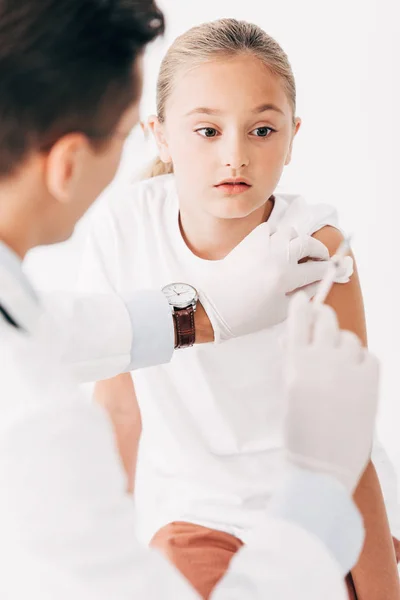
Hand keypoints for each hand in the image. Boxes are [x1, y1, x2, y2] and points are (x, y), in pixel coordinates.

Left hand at [200, 225, 347, 341]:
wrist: (216, 306)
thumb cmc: (249, 315)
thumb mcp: (281, 310)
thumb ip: (304, 293)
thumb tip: (321, 280)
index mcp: (286, 277)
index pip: (318, 268)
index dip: (330, 270)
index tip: (334, 270)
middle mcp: (276, 257)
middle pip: (309, 243)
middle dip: (320, 250)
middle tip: (320, 258)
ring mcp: (262, 246)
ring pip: (290, 232)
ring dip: (297, 241)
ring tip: (296, 253)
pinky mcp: (249, 242)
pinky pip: (270, 229)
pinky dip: (277, 235)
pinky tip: (276, 248)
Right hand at [283, 292, 379, 492]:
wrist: (322, 467)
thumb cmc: (299, 433)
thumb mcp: (288, 392)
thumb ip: (293, 362)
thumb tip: (296, 338)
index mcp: (296, 363)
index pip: (299, 319)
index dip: (302, 306)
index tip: (303, 301)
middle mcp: (322, 360)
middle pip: (326, 320)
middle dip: (323, 316)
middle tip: (322, 320)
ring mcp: (348, 370)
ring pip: (349, 338)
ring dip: (343, 344)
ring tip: (338, 363)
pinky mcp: (370, 383)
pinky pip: (369, 357)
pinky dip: (362, 361)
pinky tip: (354, 376)